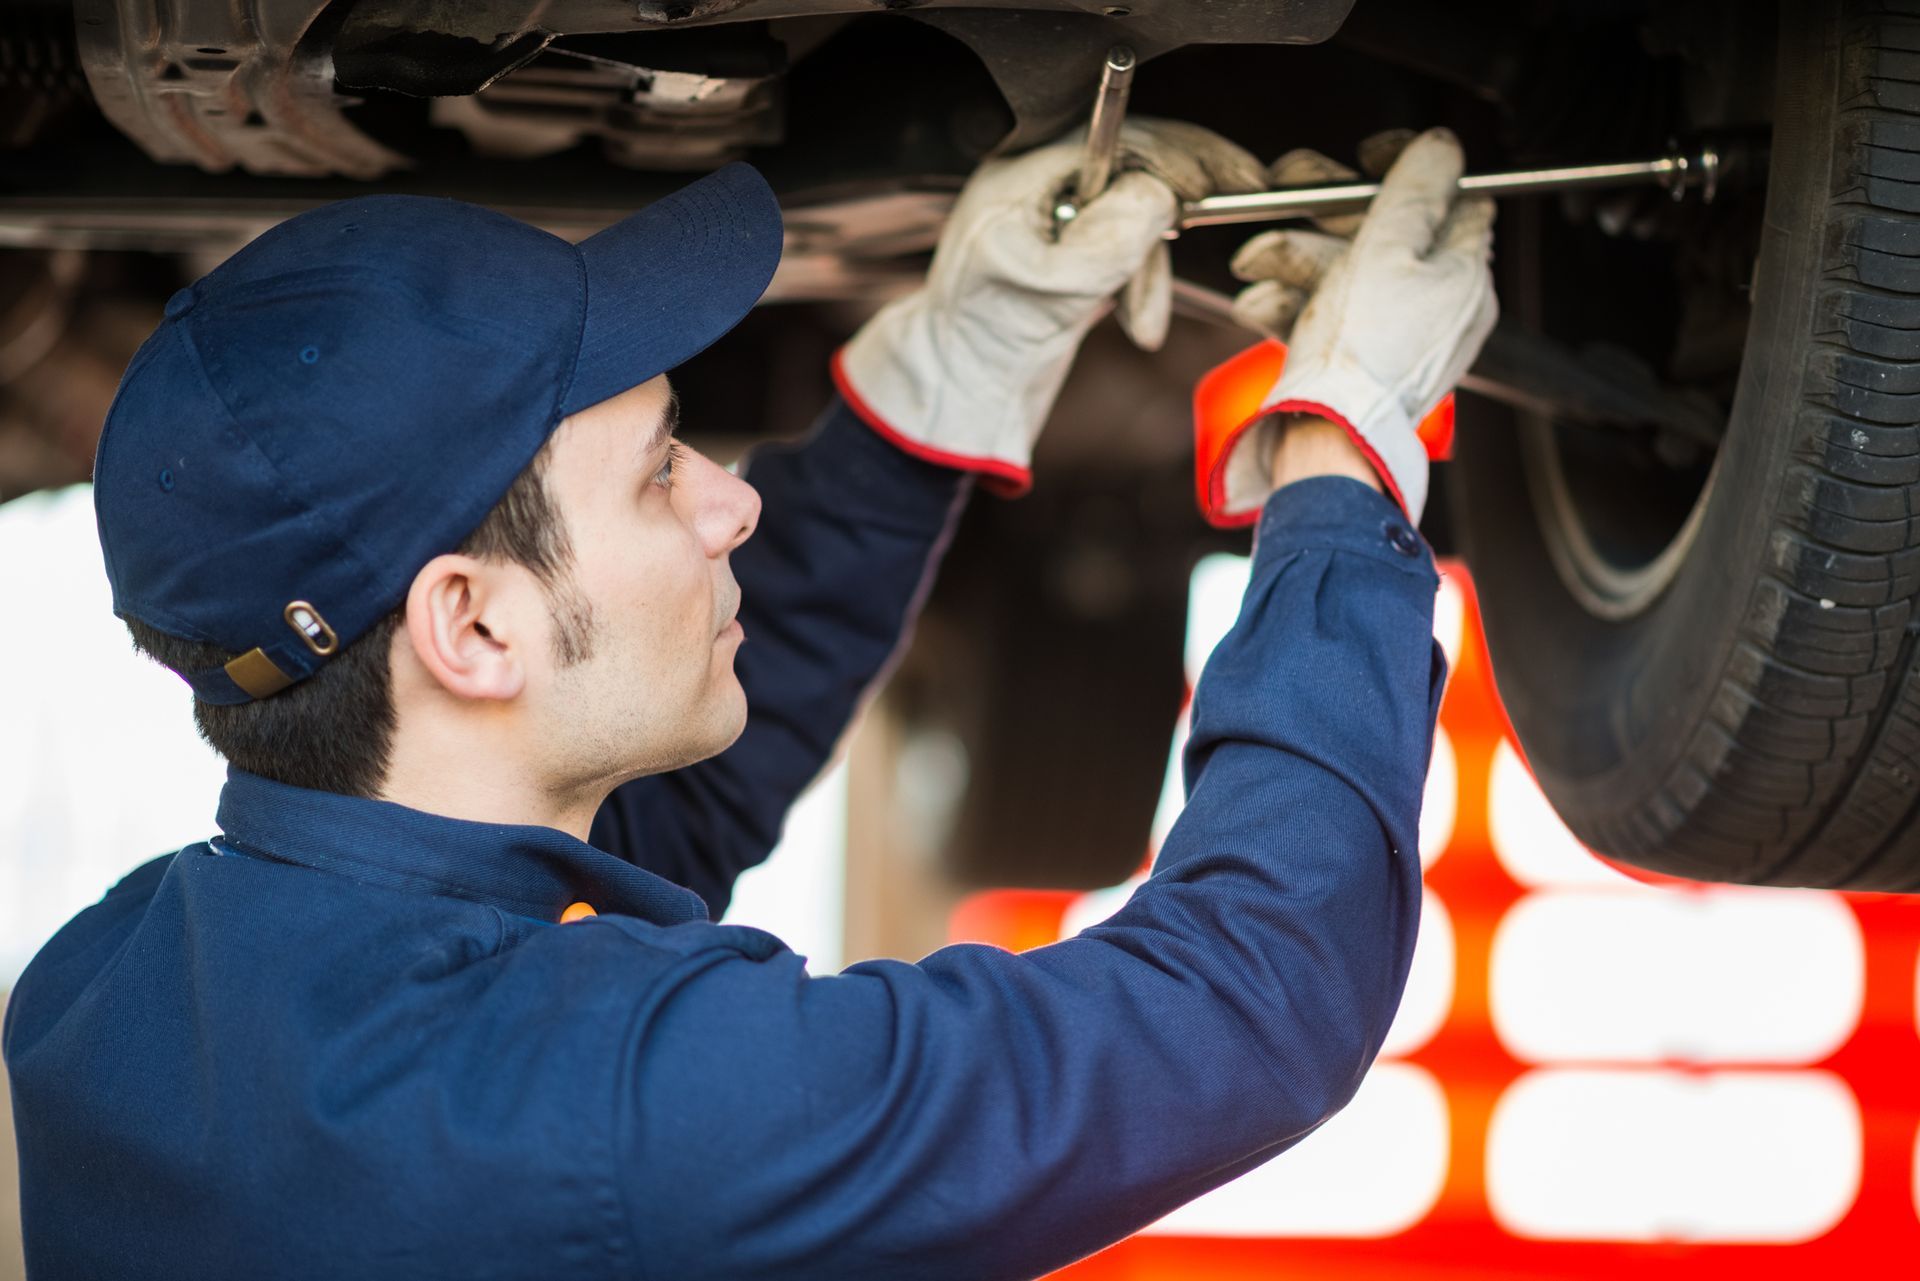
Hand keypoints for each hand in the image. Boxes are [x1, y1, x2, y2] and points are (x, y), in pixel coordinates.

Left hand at [834, 118, 1263, 494]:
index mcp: (1021, 174)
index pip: (1115, 135)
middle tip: (1236, 203)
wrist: (965, 391)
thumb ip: (1111, 237)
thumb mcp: (1055, 288)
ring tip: (1143, 322)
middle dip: (1172, 209)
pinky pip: (1126, 242)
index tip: (1220, 180)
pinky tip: (1138, 320)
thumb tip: (1165, 192)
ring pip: (1135, 209)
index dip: (1174, 156)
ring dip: (1151, 267)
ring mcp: (1054, 211)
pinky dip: (1141, 280)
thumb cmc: (986, 342)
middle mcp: (1037, 180)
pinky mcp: (1069, 245)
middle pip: (1133, 164)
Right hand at [1213, 127, 1496, 523]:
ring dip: (1293, 258)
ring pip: (1346, 271)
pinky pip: (1328, 314)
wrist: (1326, 437)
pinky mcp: (1358, 362)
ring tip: (1258, 259)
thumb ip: (1414, 191)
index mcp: (1464, 278)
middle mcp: (1439, 308)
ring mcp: (1398, 337)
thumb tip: (1442, 145)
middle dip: (1325, 215)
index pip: (1454, 197)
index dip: (1408, 166)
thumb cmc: (1363, 350)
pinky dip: (1292, 302)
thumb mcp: (1387, 249)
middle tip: (1288, 190)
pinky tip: (1261, 299)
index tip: (1368, 154)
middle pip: (1386, 232)